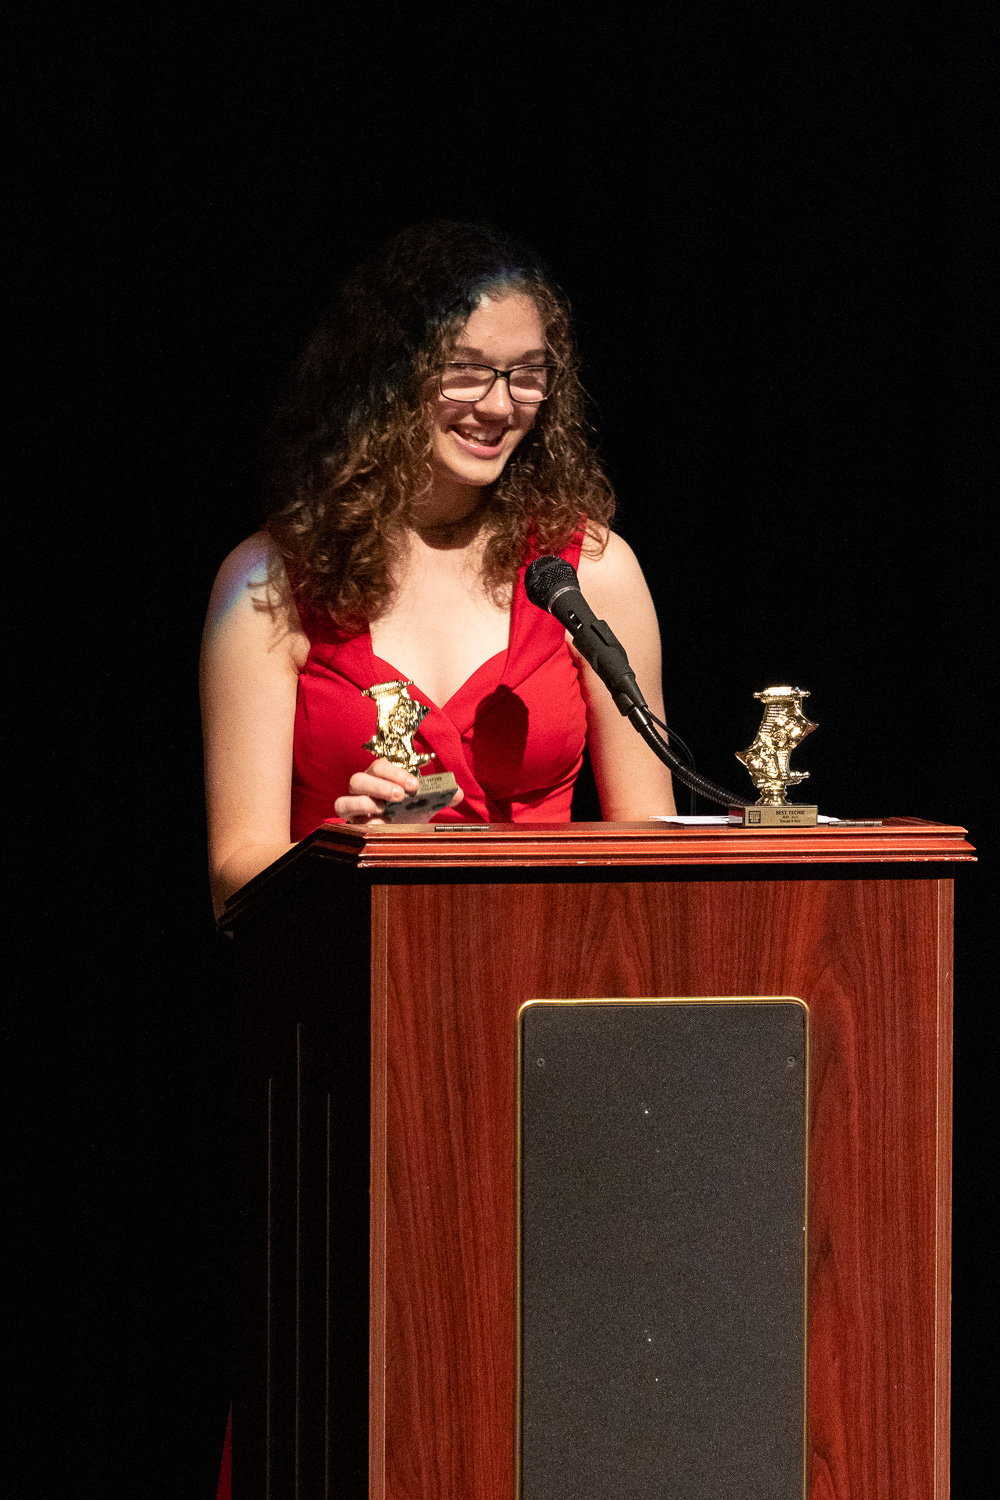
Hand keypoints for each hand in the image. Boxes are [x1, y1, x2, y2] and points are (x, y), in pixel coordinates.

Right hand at [333, 758, 463, 823]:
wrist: (397, 836)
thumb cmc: (407, 816)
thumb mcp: (426, 807)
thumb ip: (441, 797)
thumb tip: (458, 792)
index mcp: (384, 776)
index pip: (383, 765)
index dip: (397, 772)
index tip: (415, 785)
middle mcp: (367, 784)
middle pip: (365, 772)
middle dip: (383, 783)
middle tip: (402, 796)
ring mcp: (355, 797)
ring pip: (352, 785)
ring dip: (369, 794)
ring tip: (384, 808)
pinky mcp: (348, 814)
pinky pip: (342, 805)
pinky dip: (355, 808)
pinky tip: (372, 819)